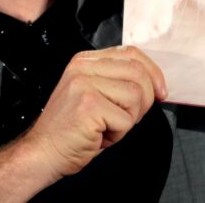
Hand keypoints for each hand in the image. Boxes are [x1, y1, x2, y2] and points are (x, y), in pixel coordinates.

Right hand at [19, 46, 166, 181]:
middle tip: (127, 118)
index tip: (160, 91)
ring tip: (107, 126)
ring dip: (128, 119)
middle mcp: (83, 67)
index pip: (131, 53)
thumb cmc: (71, 131)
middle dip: (144, 100)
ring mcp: (84, 84)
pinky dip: (118, 134)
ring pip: (136, 95)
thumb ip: (117, 81)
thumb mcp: (95, 96)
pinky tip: (99, 135)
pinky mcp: (89, 104)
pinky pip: (126, 119)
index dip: (153, 72)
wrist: (43, 153)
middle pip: (138, 73)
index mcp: (85, 61)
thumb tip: (154, 83)